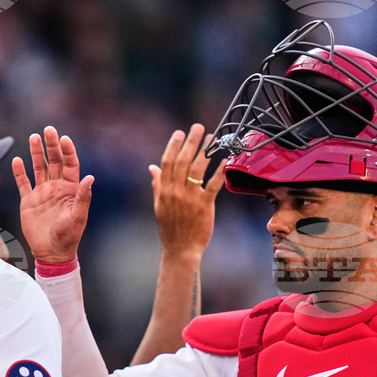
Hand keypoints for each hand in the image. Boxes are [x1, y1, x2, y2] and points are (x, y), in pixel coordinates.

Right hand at [12, 126, 93, 262]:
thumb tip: (90, 177)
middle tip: (48, 130)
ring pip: (39, 168)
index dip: (68, 151)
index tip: (64, 139)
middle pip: (54, 161)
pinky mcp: (28, 201)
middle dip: (51, 146)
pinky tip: (17, 160)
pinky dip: (20, 172)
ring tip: (33, 137)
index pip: (70, 164)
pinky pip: (23, 183)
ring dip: (37, 153)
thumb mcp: (78, 217)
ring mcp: (42, 193)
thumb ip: (83, 197)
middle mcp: (56, 187)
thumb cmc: (69, 236)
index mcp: (71, 189)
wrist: (51, 252)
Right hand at [148, 124, 223, 259]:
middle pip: (182, 161)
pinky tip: (225, 160)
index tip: (179, 133)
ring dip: (205, 151)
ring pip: (196, 169)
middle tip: (198, 127)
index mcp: (164, 190)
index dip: (173, 145)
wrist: (180, 249)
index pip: (167, 162)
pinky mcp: (204, 205)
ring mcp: (189, 198)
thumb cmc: (170, 228)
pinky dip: (219, 171)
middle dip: (190, 142)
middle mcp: (175, 191)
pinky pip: (213, 184)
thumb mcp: (159, 205)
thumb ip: (157, 185)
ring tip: (213, 139)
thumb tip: (151, 168)